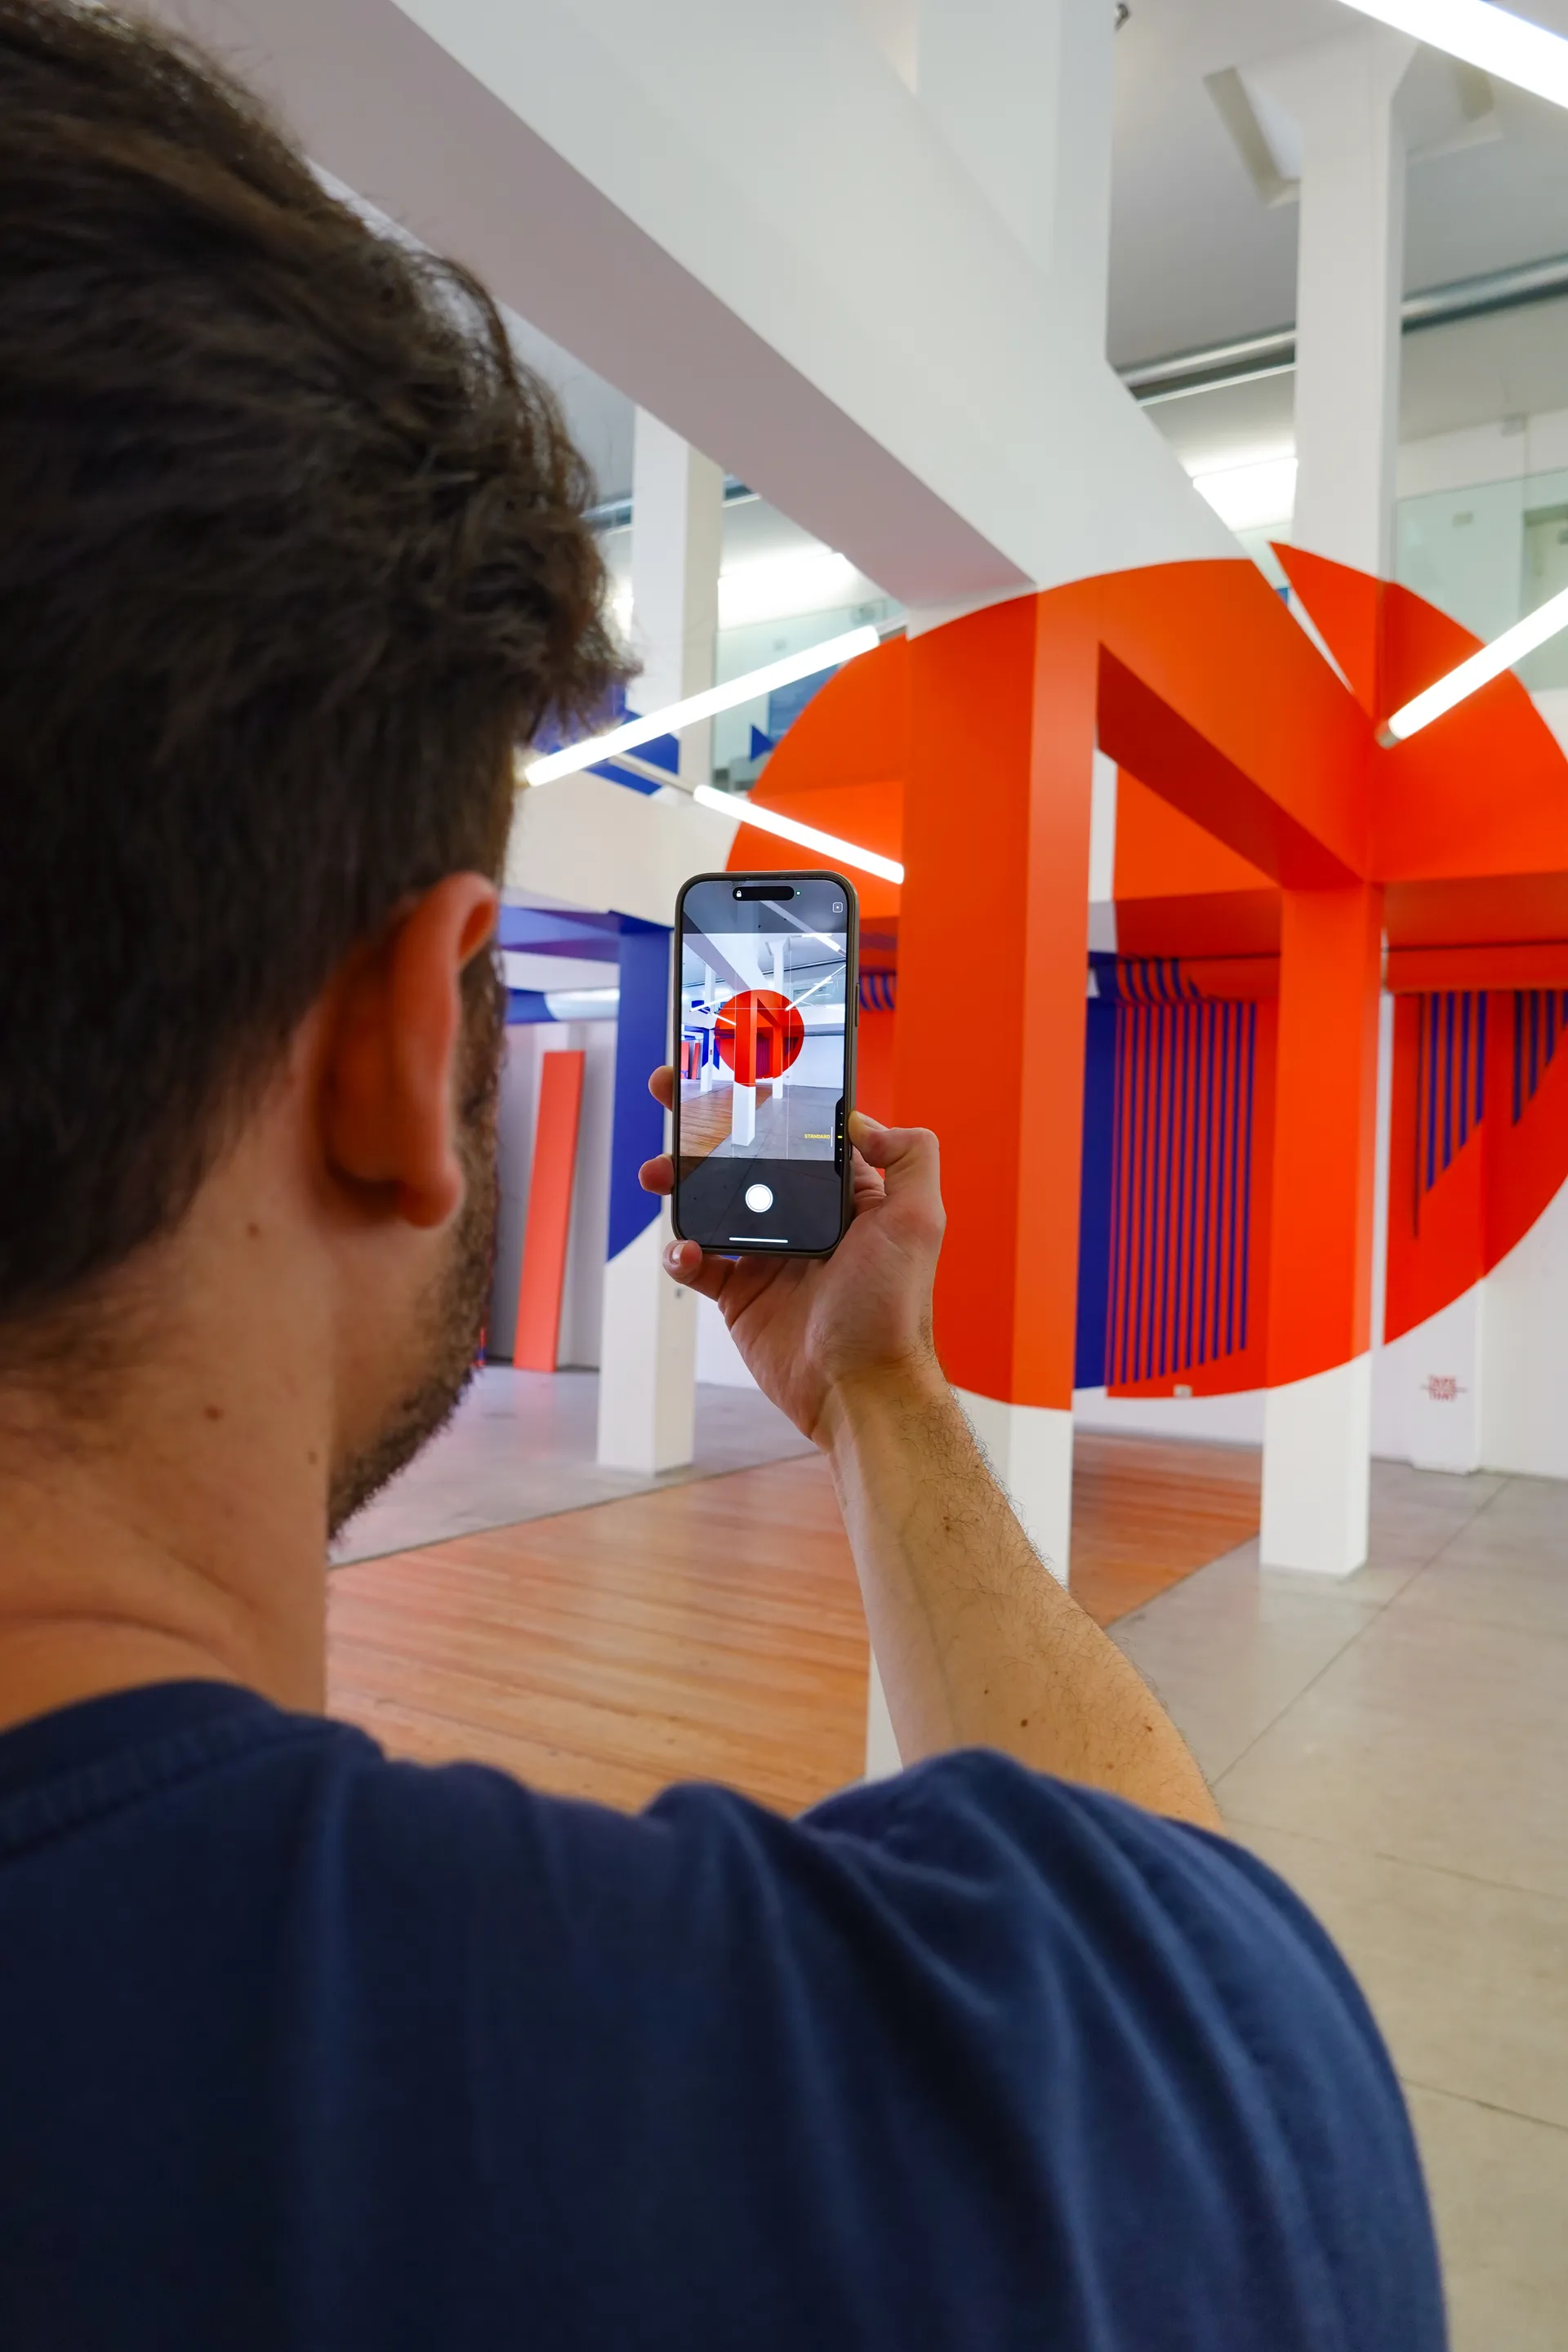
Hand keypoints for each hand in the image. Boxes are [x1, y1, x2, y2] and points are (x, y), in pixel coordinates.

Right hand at [639, 1069, 946, 1445]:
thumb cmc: (893, 1309)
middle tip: (668, 1098)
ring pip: (712, 1201)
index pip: (797, 1131)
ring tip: (660, 1174)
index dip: (762, 1098)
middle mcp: (804, 1217)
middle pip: (744, 1157)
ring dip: (681, 1181)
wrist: (858, 1389)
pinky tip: (683, 1249)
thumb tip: (860, 1119)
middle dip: (704, 1127)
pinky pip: (697, 1260)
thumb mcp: (918, 1219)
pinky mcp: (739, 1293)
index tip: (728, 1070)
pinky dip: (681, 1250)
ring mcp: (768, 1254)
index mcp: (844, 1193)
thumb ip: (908, 1156)